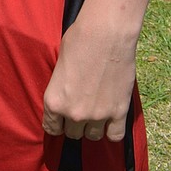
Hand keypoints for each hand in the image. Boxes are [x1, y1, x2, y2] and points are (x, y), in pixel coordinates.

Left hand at [42, 18, 136, 142]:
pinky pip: (115, 136)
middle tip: (81, 108)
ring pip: (93, 136)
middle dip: (75, 123)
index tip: (61, 119)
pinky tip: (111, 119)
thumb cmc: (79, 40)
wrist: (106, 34)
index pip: (51, 128)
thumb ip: (61, 87)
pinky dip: (113, 130)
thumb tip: (67, 94)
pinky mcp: (119, 112)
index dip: (57, 123)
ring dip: (93, 126)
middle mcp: (74, 113)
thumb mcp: (59, 64)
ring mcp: (98, 115)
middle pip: (73, 133)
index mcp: (54, 101)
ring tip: (96, 111)